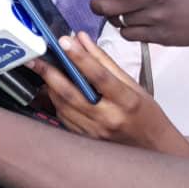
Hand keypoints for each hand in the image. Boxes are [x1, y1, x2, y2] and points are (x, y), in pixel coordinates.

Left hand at [29, 33, 186, 154]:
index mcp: (126, 102)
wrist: (153, 149)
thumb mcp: (132, 84)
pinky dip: (57, 102)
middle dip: (50, 74)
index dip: (80, 58)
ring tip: (43, 70)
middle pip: (72, 94)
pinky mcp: (86, 140)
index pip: (100, 77)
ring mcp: (95, 133)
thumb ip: (104, 61)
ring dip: (50, 87)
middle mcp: (109, 119)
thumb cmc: (145, 114)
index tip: (64, 41)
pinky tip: (55, 90)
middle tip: (35, 58)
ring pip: (63, 107)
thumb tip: (81, 38)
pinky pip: (64, 119)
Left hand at [91, 0, 188, 45]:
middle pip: (110, 5)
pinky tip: (135, 24)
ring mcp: (157, 19)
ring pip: (118, 21)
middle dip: (97, 4)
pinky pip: (129, 35)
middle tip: (98, 3)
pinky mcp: (160, 37)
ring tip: (122, 12)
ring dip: (114, 18)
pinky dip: (126, 30)